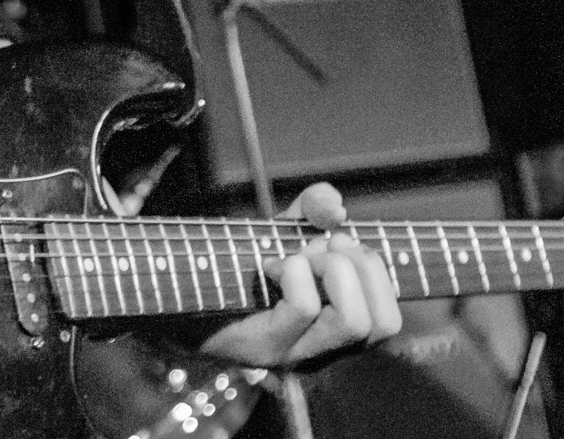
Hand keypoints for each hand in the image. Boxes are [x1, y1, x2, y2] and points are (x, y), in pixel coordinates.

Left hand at [196, 182, 402, 365]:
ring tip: (292, 257)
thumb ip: (314, 208)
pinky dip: (291, 270)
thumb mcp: (285, 227)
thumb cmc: (236, 258)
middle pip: (381, 324)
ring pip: (351, 320)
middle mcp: (321, 353)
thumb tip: (336, 208)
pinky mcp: (263, 349)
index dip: (376, 271)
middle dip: (356, 268)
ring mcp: (294, 356)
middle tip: (315, 248)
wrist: (174, 283)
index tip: (340, 242)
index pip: (389, 323)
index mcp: (334, 331)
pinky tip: (265, 264)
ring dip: (328, 271)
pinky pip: (304, 306)